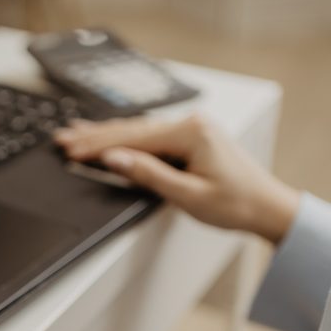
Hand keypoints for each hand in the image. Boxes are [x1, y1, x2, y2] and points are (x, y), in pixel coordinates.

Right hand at [55, 115, 299, 244]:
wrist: (269, 207)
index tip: (71, 151)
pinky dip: (126, 137)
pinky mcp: (192, 137)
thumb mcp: (189, 196)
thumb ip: (149, 174)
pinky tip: (110, 135)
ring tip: (75, 134)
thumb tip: (115, 159)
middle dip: (94, 136)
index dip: (98, 146)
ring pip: (138, 131)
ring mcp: (192, 128)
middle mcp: (191, 123)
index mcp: (191, 132)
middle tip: (62, 140)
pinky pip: (152, 135)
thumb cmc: (237, 204)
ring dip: (105, 134)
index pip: (132, 139)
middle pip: (131, 130)